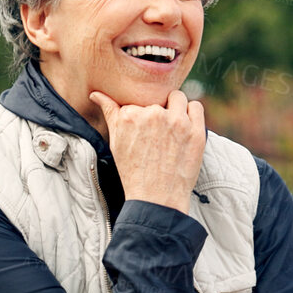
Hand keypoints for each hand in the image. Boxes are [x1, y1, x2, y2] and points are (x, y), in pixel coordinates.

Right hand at [90, 89, 205, 212]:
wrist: (156, 198)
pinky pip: (195, 106)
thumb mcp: (116, 142)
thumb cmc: (133, 172)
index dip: (142, 115)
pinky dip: (192, 113)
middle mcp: (153, 114)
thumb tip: (96, 94)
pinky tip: (185, 127)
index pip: (137, 101)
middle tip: (158, 136)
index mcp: (130, 115)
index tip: (144, 132)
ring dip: (175, 107)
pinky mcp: (196, 131)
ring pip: (177, 97)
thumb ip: (110, 113)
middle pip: (156, 100)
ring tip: (173, 128)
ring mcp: (176, 122)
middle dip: (158, 113)